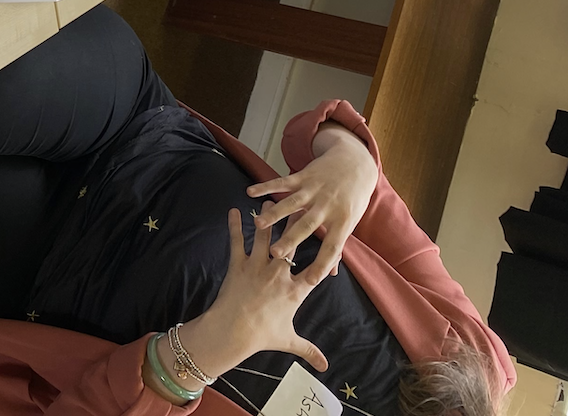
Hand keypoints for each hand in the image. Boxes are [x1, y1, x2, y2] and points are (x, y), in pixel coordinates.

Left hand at [176, 208, 327, 381]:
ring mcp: (257, 267)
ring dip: (267, 218)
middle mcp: (279, 274)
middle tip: (302, 206)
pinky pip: (236, 241)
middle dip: (298, 224)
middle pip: (292, 244)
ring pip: (264, 237)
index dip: (328, 254)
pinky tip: (233, 210)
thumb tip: (325, 366)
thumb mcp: (289, 341)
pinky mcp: (237, 265)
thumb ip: (309, 350)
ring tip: (269, 201)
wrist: (232, 331)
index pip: (317, 269)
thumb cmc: (262, 336)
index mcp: (295, 291)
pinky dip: (234, 225)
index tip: (334, 239)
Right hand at [248, 124, 376, 276]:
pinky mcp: (303, 177)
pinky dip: (266, 186)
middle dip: (290, 239)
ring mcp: (314, 190)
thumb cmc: (352, 199)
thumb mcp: (349, 223)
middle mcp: (328, 206)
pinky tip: (250, 192)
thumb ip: (336, 246)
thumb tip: (331, 274)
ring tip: (258, 224)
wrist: (355, 165)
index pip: (332, 247)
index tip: (311, 281)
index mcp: (342, 222)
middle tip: (275, 253)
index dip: (323, 264)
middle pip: (307, 226)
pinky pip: (282, 182)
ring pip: (292, 203)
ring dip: (274, 213)